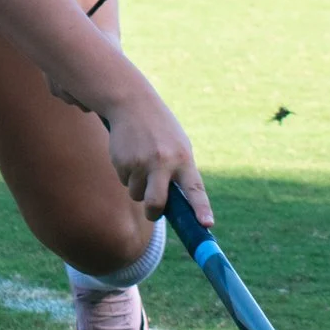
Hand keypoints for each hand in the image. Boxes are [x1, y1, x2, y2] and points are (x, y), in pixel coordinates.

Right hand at [96, 85, 212, 227]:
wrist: (133, 104)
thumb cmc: (161, 130)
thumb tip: (176, 207)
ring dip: (138, 188)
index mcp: (183, 159)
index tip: (206, 225)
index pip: (195, 189)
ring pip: (137, 194)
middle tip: (153, 213)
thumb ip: (180, 173)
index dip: (201, 209)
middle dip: (153, 214)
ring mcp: (141, 163)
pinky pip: (125, 181)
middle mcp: (163, 162)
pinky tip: (130, 155)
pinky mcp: (123, 161)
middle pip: (156, 203)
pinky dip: (128, 174)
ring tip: (141, 164)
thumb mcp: (178, 147)